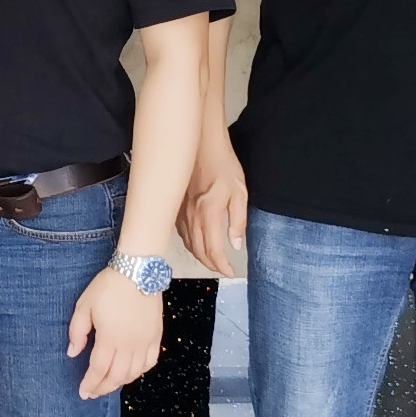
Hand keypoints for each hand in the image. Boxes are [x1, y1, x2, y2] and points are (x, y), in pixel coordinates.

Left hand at [69, 263, 163, 399]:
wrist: (138, 271)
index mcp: (110, 337)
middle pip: (117, 376)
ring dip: (120, 383)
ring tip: (109, 384)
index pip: (98, 369)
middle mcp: (130, 344)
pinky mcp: (156, 336)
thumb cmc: (109, 286)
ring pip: (134, 373)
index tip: (83, 392)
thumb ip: (78, 331)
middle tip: (93, 393)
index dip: (90, 383)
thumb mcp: (84, 305)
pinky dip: (140, 372)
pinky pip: (150, 362)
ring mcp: (145, 341)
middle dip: (103, 388)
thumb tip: (73, 353)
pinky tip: (131, 372)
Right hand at [185, 127, 250, 280]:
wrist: (201, 144)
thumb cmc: (222, 165)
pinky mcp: (175, 207)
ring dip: (200, 256)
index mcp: (208, 214)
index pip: (214, 251)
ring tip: (212, 260)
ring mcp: (180, 212)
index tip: (231, 272)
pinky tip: (196, 242)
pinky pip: (180, 233)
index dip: (222, 266)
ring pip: (188, 244)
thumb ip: (238, 221)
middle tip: (223, 269)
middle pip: (198, 252)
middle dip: (211, 265)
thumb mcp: (240, 192)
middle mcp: (191, 216)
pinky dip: (190, 244)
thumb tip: (236, 244)